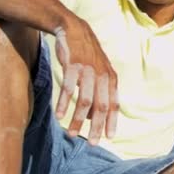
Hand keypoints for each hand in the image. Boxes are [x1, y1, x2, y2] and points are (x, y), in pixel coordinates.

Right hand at [53, 18, 118, 144]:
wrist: (75, 31)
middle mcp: (102, 76)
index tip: (109, 138)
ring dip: (78, 119)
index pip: (114, 104)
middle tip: (91, 142)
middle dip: (96, 127)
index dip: (112, 121)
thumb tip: (96, 115)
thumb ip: (100, 91)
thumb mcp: (100, 72)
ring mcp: (88, 71)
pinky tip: (59, 115)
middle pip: (101, 106)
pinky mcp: (73, 66)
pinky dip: (63, 104)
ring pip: (85, 101)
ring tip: (71, 133)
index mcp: (111, 79)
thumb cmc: (88, 56)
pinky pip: (68, 89)